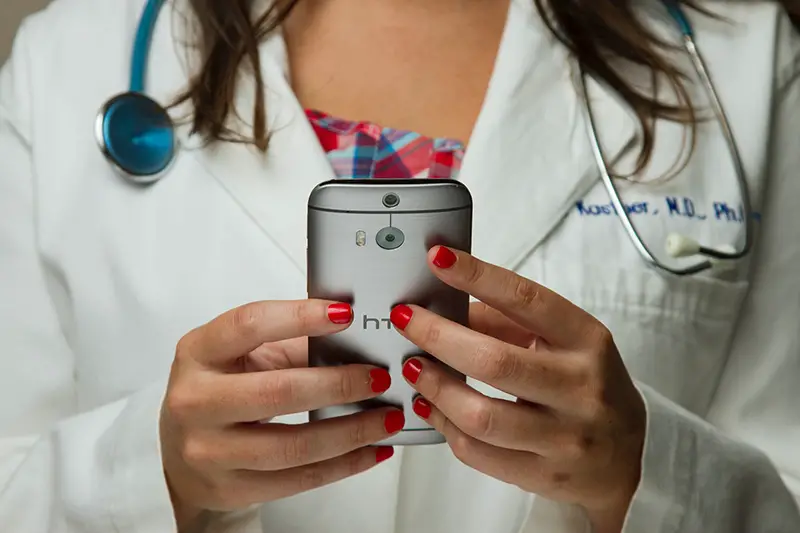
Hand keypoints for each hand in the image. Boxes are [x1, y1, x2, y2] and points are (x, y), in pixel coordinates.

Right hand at [160, 300, 403, 529]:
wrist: (178, 450)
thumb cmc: (218, 389)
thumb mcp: (241, 355)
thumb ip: (292, 344)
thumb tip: (355, 342)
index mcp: (198, 352)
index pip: (249, 325)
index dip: (300, 317)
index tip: (345, 314)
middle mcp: (196, 400)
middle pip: (278, 392)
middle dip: (339, 384)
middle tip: (380, 377)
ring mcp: (208, 451)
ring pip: (293, 445)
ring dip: (351, 431)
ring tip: (386, 417)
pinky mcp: (230, 488)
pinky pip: (298, 480)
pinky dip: (344, 465)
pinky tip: (371, 450)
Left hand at [390, 247, 645, 532]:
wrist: (627, 458)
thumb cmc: (586, 385)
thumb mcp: (564, 343)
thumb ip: (507, 322)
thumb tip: (444, 305)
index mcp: (587, 340)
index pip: (527, 301)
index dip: (478, 277)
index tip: (438, 259)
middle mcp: (580, 388)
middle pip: (494, 362)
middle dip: (438, 337)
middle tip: (405, 320)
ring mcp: (564, 438)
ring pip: (480, 416)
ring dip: (435, 387)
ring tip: (411, 367)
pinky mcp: (543, 475)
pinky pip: (478, 453)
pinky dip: (444, 425)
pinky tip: (430, 405)